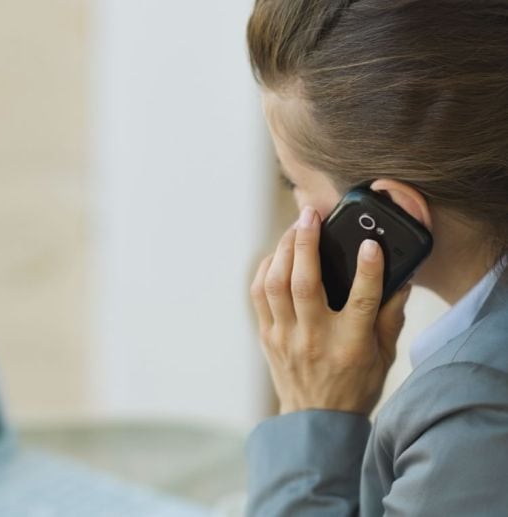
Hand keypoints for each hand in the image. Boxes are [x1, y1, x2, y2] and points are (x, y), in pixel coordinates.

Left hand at [250, 206, 412, 415]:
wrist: (315, 420)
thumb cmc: (354, 386)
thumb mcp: (383, 357)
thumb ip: (390, 318)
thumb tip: (400, 281)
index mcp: (350, 344)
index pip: (361, 300)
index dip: (368, 269)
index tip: (371, 244)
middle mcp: (314, 338)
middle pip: (304, 283)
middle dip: (306, 242)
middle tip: (311, 215)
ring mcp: (286, 337)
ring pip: (275, 284)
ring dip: (282, 250)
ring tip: (294, 228)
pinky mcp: (267, 336)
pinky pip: (259, 295)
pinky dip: (264, 270)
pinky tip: (277, 255)